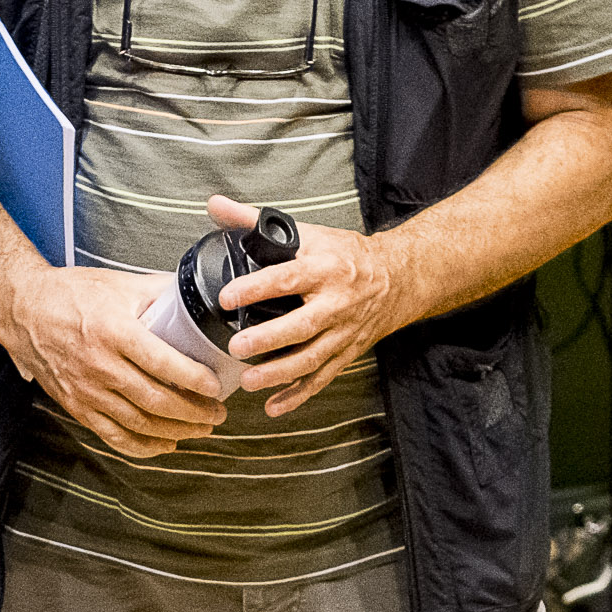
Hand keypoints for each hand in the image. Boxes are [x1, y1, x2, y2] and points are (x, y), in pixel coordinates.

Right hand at [0, 263, 226, 457]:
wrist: (23, 309)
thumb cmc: (70, 294)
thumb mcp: (119, 284)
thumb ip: (160, 291)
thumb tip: (199, 296)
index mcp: (114, 332)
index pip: (162, 362)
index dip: (193, 378)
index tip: (215, 386)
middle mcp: (100, 365)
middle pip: (155, 399)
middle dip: (194, 412)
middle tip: (217, 412)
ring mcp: (87, 390)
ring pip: (139, 422)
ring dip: (176, 430)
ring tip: (201, 428)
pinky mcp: (76, 406)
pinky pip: (113, 435)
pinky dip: (143, 446)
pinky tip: (165, 444)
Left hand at [209, 194, 411, 416]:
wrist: (396, 277)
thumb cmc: (342, 254)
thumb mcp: (304, 232)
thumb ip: (253, 221)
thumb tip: (214, 205)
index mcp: (324, 268)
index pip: (287, 278)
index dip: (257, 288)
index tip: (227, 297)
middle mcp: (337, 303)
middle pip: (303, 325)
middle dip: (269, 339)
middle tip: (236, 346)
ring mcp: (344, 332)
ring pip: (312, 358)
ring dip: (279, 374)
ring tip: (247, 381)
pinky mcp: (347, 353)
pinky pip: (322, 377)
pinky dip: (299, 394)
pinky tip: (274, 406)